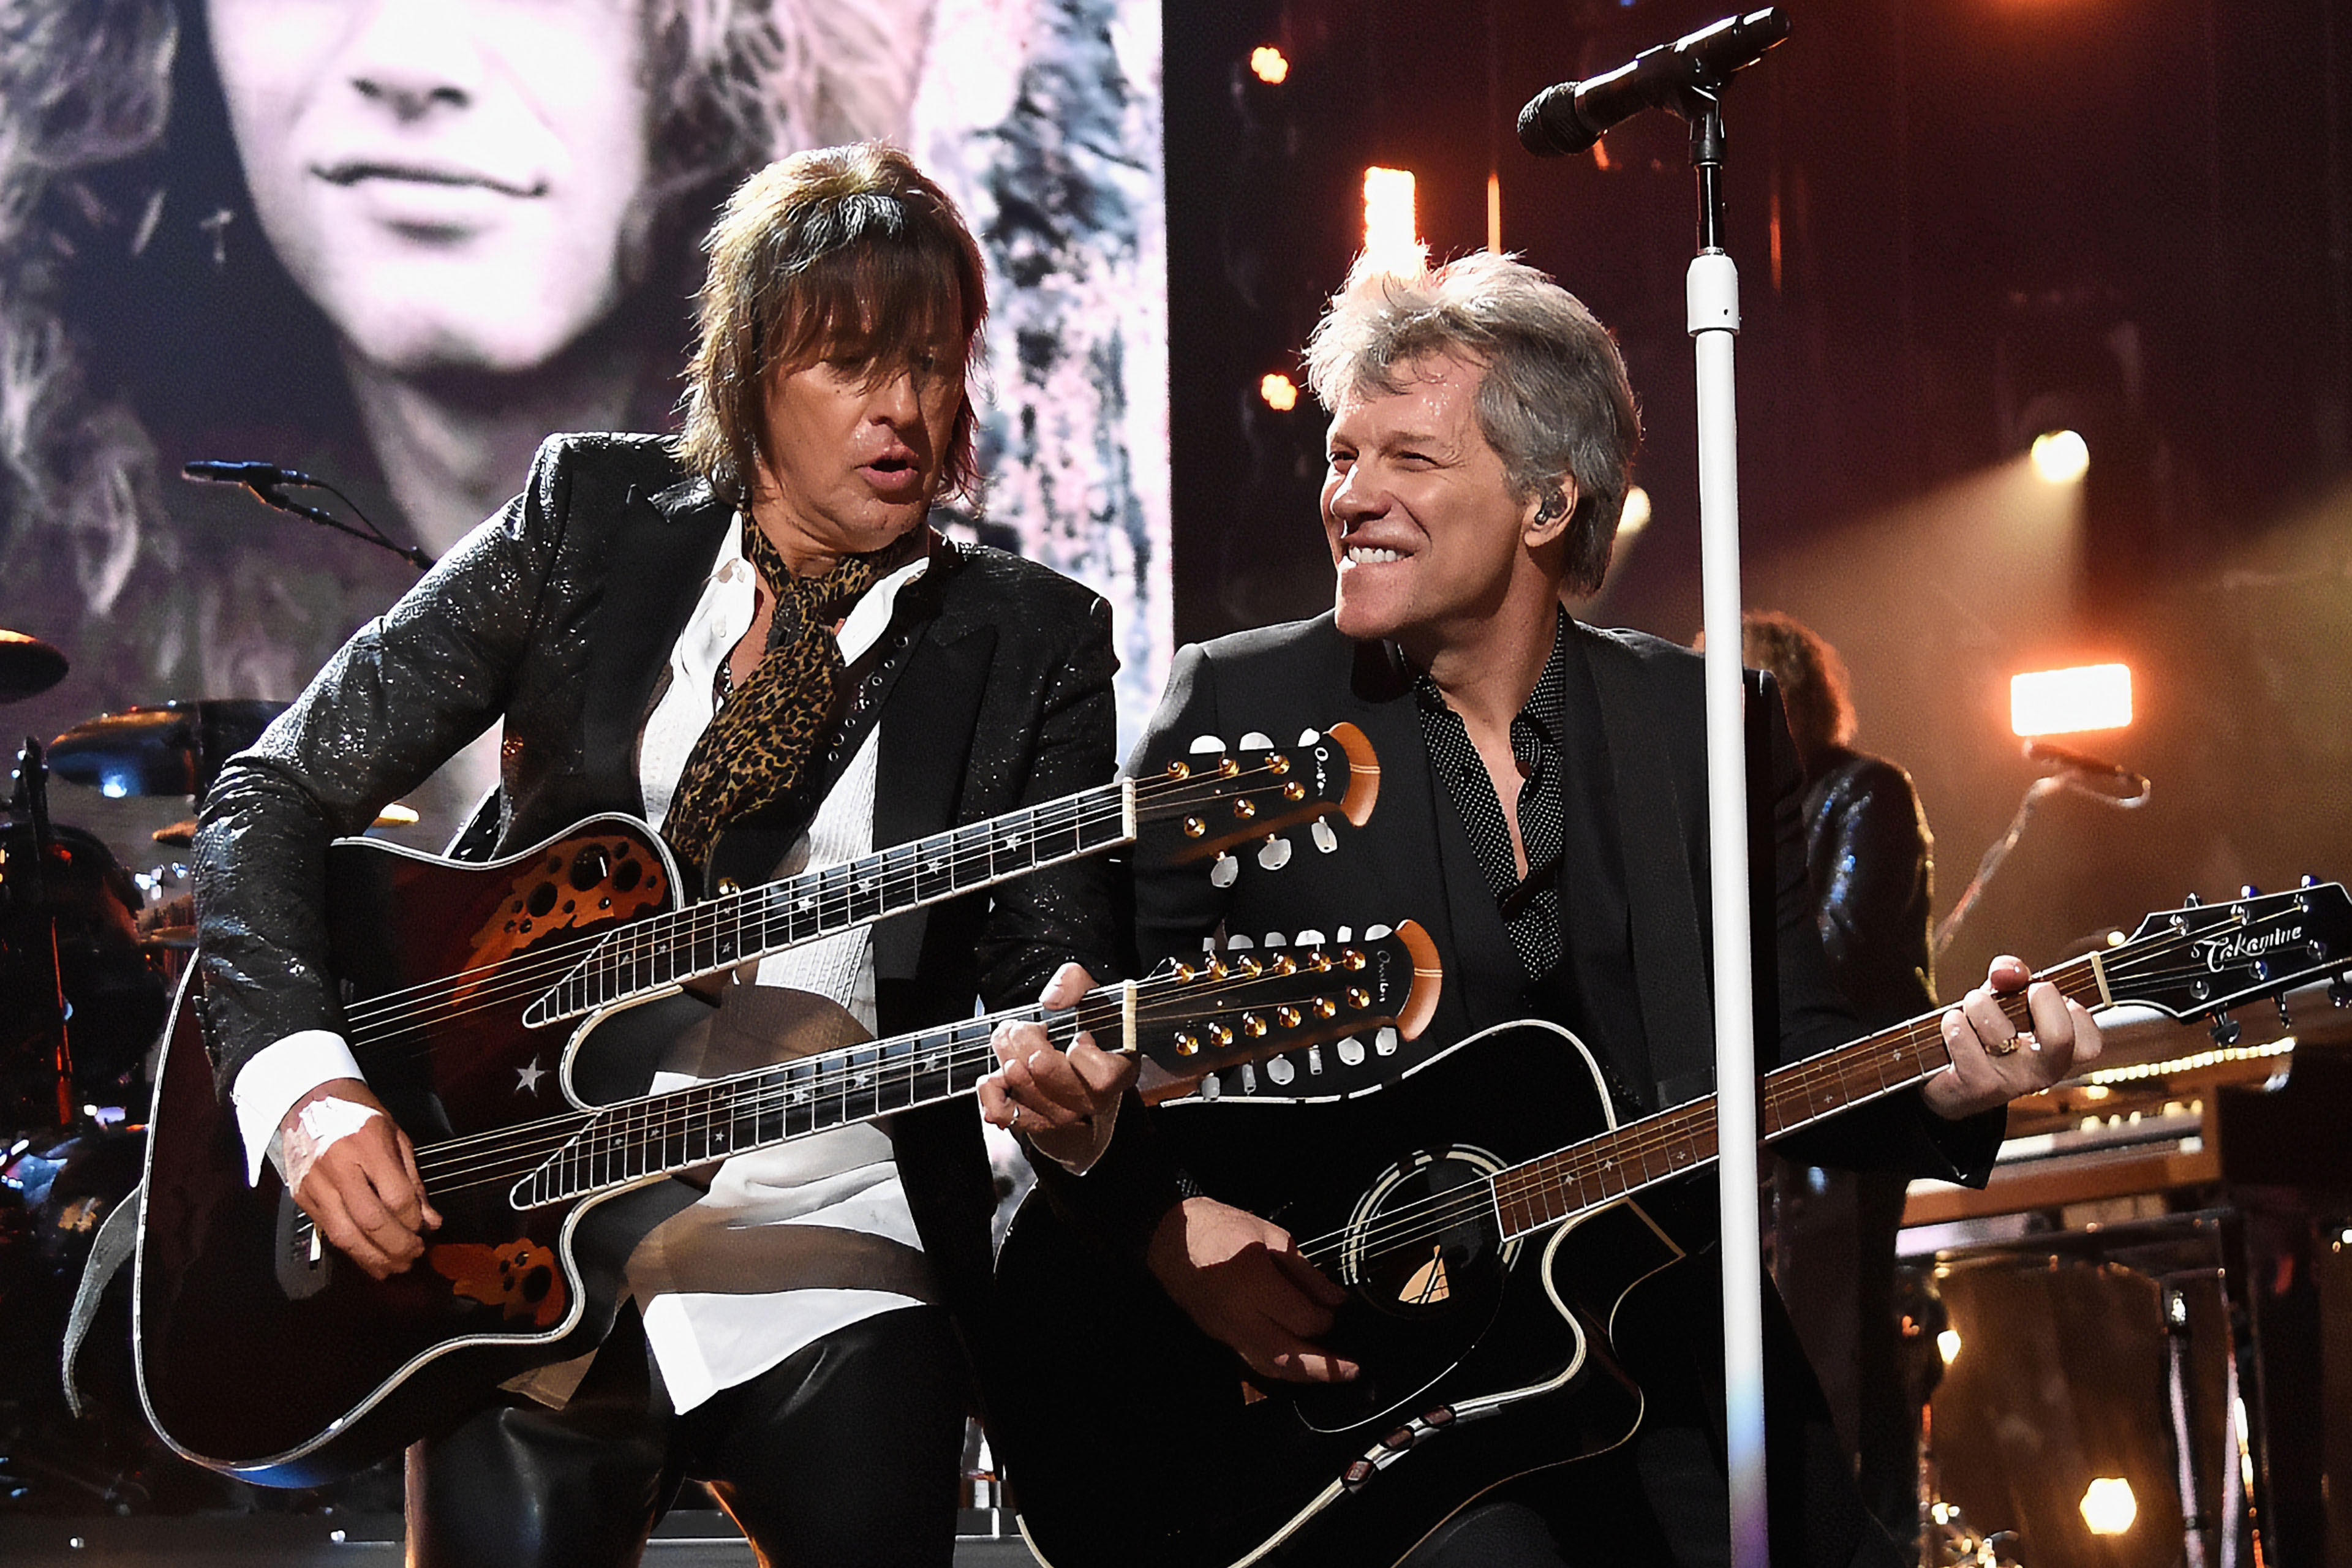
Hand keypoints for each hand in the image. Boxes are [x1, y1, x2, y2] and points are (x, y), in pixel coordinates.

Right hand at [279, 1078, 441, 1279]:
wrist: (308, 1100)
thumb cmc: (357, 1114)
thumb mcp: (395, 1136)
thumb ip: (412, 1180)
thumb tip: (429, 1220)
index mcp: (367, 1143)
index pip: (396, 1196)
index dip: (414, 1220)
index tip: (426, 1229)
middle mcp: (338, 1165)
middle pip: (371, 1220)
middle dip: (397, 1245)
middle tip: (415, 1255)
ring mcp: (315, 1183)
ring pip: (346, 1234)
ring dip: (374, 1257)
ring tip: (396, 1267)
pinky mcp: (301, 1196)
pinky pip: (329, 1231)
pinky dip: (352, 1250)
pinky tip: (369, 1258)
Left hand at [979, 964, 1134, 1170]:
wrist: (1076, 1058)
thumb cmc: (1087, 1025)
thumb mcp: (1089, 994)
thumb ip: (1075, 983)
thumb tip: (1051, 999)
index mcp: (1118, 1071)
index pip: (1102, 1077)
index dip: (1083, 1055)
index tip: (1077, 1036)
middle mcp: (1092, 1100)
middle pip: (1051, 1077)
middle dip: (1027, 1043)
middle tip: (1020, 1026)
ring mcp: (1063, 1115)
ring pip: (1026, 1090)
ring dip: (1007, 1057)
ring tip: (1008, 1037)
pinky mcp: (1035, 1122)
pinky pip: (1006, 1112)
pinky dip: (992, 1091)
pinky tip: (994, 1074)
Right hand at [1146, 1196, 1356, 1384]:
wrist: (1171, 1240)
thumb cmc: (1221, 1228)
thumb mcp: (1270, 1235)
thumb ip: (1305, 1271)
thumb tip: (1335, 1299)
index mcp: (1255, 1283)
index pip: (1302, 1318)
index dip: (1327, 1318)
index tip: (1339, 1310)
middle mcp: (1241, 1315)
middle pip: (1289, 1356)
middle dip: (1325, 1367)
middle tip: (1352, 1370)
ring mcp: (1228, 1331)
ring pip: (1271, 1367)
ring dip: (1305, 1376)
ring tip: (1332, 1374)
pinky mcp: (1220, 1337)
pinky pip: (1255, 1362)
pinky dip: (1281, 1369)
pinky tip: (1299, 1366)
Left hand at [1920, 955, 2103, 1119]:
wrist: (1951, 1083)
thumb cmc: (1987, 1034)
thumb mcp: (2005, 1000)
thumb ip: (2012, 976)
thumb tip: (2009, 971)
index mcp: (2060, 1056)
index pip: (2090, 1041)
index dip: (2074, 1009)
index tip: (2045, 994)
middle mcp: (2042, 1073)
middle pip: (2060, 1037)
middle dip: (2040, 999)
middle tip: (2017, 991)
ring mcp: (2010, 1082)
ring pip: (1999, 1032)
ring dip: (1979, 1004)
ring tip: (1972, 1004)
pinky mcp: (1976, 1086)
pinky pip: (1963, 1041)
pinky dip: (1953, 1021)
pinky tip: (1953, 1023)